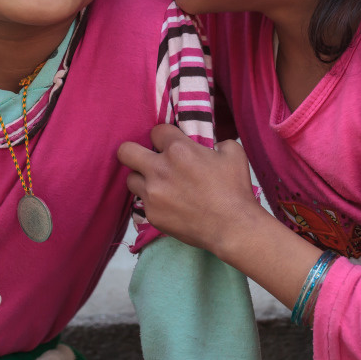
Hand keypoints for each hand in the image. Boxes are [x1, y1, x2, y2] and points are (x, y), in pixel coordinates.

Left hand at [117, 124, 263, 257]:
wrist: (233, 227)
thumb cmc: (235, 189)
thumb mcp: (233, 153)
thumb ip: (215, 142)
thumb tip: (208, 145)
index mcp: (178, 149)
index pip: (156, 131)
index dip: (163, 136)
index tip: (170, 144)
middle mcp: (159, 169)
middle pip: (125, 151)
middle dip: (133, 152)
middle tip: (146, 158)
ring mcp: (152, 194)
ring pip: (130, 179)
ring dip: (142, 178)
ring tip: (158, 184)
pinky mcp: (152, 215)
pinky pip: (143, 203)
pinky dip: (153, 201)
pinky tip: (169, 204)